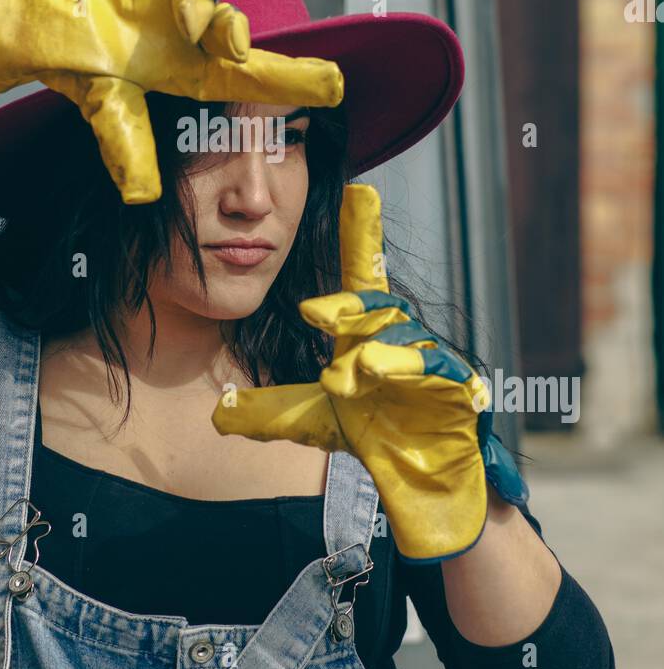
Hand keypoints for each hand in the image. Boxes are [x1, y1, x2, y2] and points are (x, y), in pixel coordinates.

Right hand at [0, 0, 343, 203]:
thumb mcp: (108, 109)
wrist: (37, 22)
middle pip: (238, 39)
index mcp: (195, 70)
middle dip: (248, 45)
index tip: (336, 87)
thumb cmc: (80, 65)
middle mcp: (195, 32)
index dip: (294, 83)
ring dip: (207, 13)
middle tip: (238, 48)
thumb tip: (141, 199)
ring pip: (211, 0)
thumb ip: (128, 148)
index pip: (253, 80)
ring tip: (187, 23)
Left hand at [212, 183, 528, 561]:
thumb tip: (217, 414)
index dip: (361, 231)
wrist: (422, 480)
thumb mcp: (312, 421)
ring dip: (368, 352)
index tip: (357, 188)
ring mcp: (425, 355)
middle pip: (372, 305)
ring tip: (343, 377)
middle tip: (311, 314)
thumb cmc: (375, 433)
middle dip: (345, 306)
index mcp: (366, 331)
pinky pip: (426, 365)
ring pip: (395, 337)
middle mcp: (396, 334)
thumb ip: (269, 413)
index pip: (360, 273)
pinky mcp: (452, 382)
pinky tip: (375, 372)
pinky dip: (399, 367)